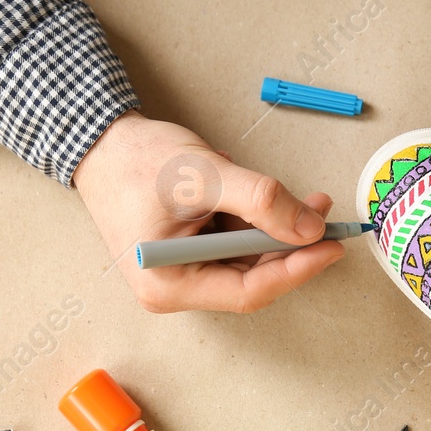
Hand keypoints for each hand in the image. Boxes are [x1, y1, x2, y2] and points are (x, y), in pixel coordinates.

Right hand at [73, 111, 342, 312]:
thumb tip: (310, 227)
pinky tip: (242, 189)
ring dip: (272, 227)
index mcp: (169, 284)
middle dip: (290, 244)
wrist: (99, 140)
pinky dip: (250, 219)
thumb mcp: (205, 176)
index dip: (296, 269)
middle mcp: (174, 288)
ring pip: (246, 258)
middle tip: (322, 211)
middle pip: (252, 277)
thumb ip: (260, 200)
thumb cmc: (137, 159)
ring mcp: (181, 272)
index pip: (249, 290)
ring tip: (279, 189)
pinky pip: (232, 243)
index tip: (331, 246)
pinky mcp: (187, 252)